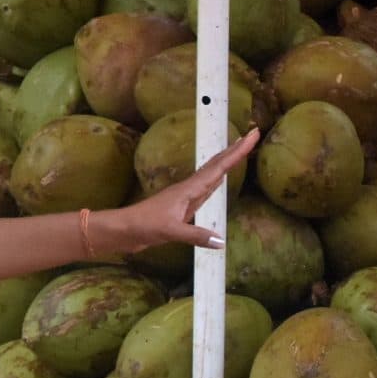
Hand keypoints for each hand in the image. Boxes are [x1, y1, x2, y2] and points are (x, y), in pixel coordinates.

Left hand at [109, 128, 260, 252]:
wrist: (124, 230)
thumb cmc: (144, 225)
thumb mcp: (170, 231)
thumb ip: (196, 235)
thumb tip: (221, 242)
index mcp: (189, 189)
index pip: (219, 167)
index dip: (237, 152)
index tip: (252, 135)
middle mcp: (189, 188)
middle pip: (216, 165)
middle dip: (235, 151)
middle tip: (252, 135)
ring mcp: (185, 197)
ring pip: (211, 175)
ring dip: (226, 163)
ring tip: (240, 151)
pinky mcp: (182, 208)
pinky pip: (205, 190)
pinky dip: (216, 182)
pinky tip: (220, 180)